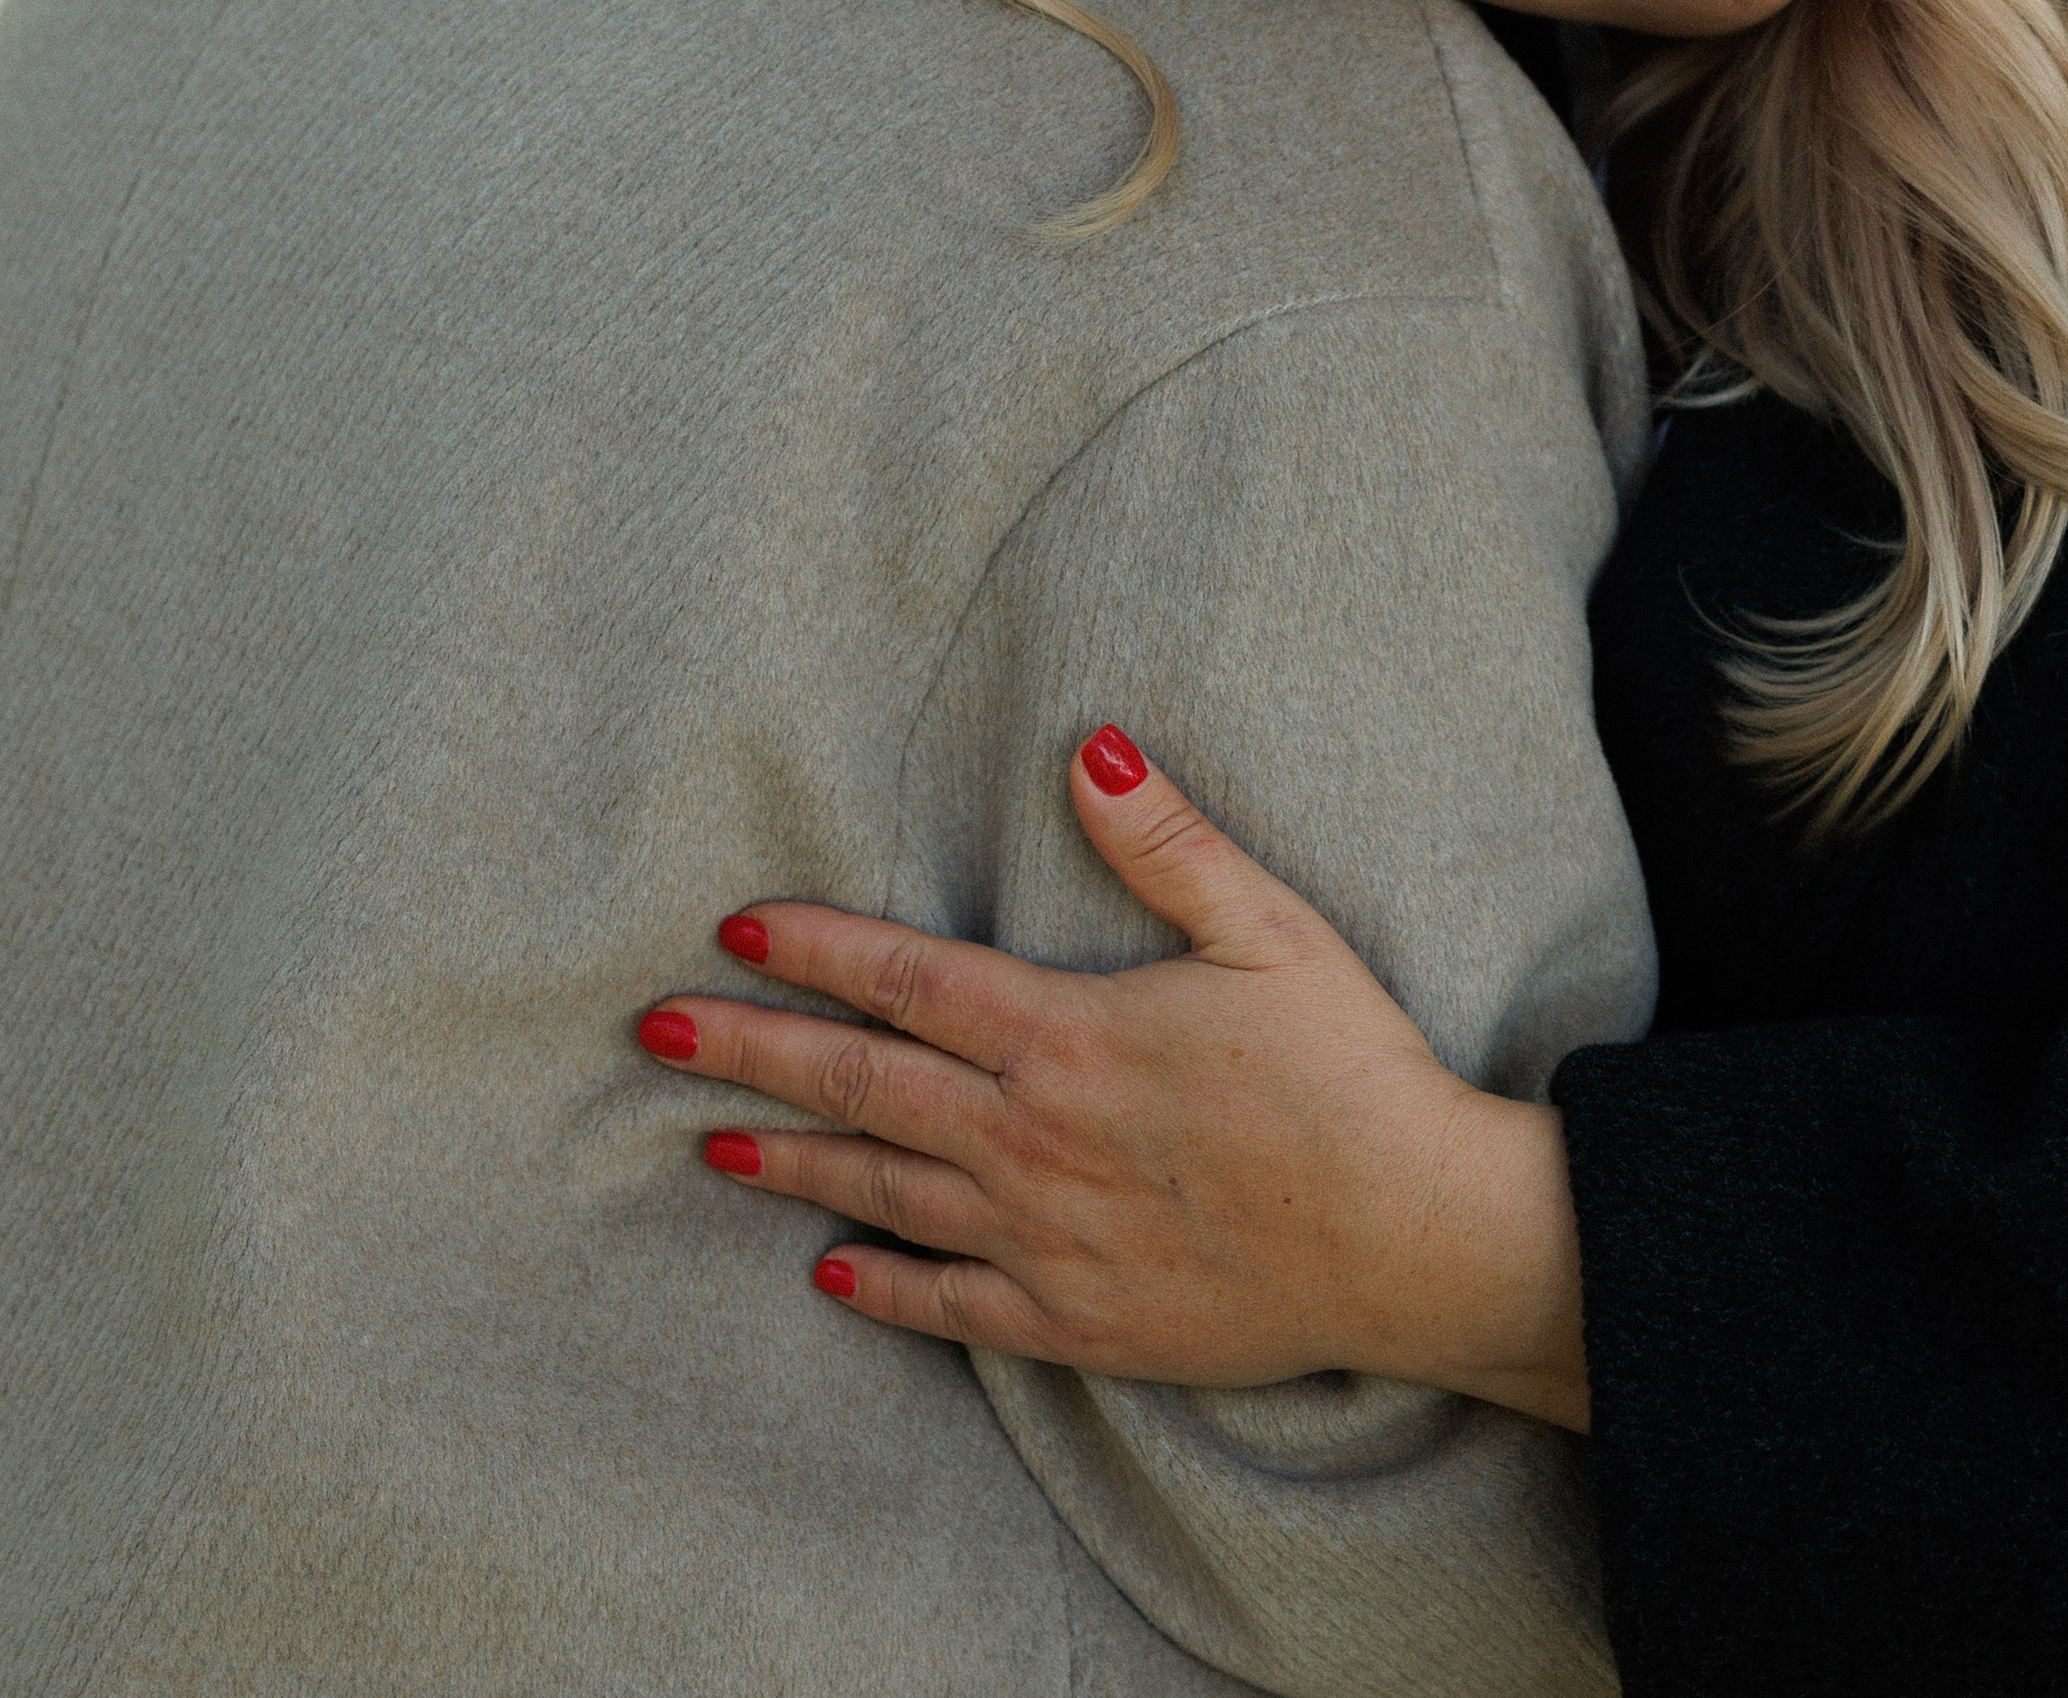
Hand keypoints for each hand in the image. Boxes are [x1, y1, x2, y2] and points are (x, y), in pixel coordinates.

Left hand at [636, 729, 1589, 1429]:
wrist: (1412, 1238)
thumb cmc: (1350, 1072)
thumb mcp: (1269, 930)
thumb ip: (1167, 842)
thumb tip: (1086, 748)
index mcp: (1067, 1035)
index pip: (907, 981)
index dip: (814, 949)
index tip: (731, 929)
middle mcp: (1032, 1138)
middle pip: (864, 1085)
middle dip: (751, 1053)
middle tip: (654, 1035)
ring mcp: (1045, 1237)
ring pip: (886, 1191)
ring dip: (793, 1162)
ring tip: (711, 1144)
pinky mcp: (1077, 1318)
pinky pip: (951, 1303)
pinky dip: (882, 1285)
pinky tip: (828, 1271)